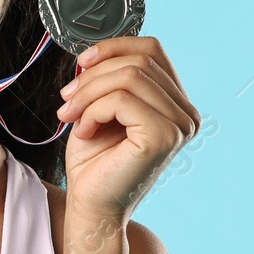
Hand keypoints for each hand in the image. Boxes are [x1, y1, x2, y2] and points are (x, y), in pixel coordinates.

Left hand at [55, 36, 199, 223]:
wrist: (91, 206)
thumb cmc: (96, 163)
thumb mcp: (102, 107)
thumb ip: (109, 77)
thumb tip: (96, 52)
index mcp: (176, 104)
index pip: (153, 50)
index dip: (114, 47)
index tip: (82, 64)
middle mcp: (186, 114)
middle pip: (140, 60)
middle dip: (95, 74)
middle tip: (67, 99)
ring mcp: (179, 126)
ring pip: (129, 76)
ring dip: (90, 92)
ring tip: (71, 115)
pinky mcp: (163, 137)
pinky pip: (122, 99)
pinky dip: (94, 110)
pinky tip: (85, 131)